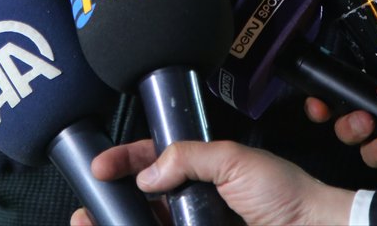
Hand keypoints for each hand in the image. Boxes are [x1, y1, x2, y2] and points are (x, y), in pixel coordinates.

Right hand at [70, 140, 352, 225]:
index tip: (100, 166)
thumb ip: (187, 157)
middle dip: (111, 200)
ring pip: (148, 224)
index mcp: (202, 170)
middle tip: (88, 207)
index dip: (124, 161)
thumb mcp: (234, 160)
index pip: (152, 160)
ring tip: (92, 224)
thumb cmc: (287, 195)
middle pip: (142, 199)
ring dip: (119, 221)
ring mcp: (197, 225)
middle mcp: (195, 201)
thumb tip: (148, 172)